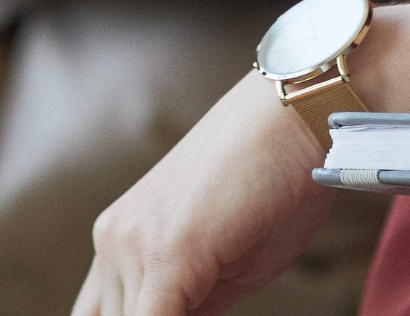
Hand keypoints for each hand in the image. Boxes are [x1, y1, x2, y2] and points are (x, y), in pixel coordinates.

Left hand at [74, 72, 337, 315]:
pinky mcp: (167, 253)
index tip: (185, 310)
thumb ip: (191, 303)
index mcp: (118, 240)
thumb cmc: (276, 183)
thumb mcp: (228, 267)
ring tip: (209, 304)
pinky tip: (208, 315)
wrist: (296, 114)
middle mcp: (112, 239)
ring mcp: (132, 244)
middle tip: (200, 307)